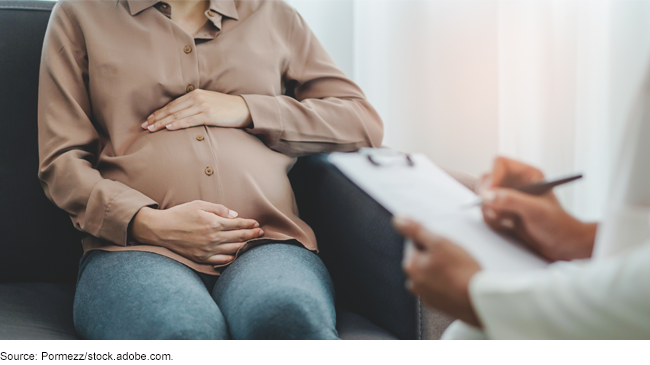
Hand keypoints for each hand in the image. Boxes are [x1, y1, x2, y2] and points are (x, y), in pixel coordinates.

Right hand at [130, 201, 263, 264]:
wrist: (160, 229)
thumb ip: (219, 209)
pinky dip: (231, 259)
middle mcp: (213, 238)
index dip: (249, 224)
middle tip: (261, 233)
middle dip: (252, 235)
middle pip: (239, 237)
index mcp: (213, 223)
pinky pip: (221, 261)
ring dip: (245, 246)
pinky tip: (237, 256)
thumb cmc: (180, 214)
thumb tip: (234, 214)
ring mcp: (208, 250)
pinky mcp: (201, 258)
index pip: (238, 224)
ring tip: (253, 243)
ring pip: (233, 250)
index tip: (257, 224)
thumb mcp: (199, 205)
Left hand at [141, 89, 251, 131]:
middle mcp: (196, 98)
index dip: (159, 112)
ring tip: (152, 129)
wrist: (243, 108)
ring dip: (163, 123)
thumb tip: (181, 115)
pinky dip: (178, 124)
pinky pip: (189, 120)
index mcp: (195, 94)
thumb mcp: (208, 102)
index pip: (172, 104)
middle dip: (157, 118)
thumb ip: (195, 106)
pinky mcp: (208, 115)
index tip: (149, 119)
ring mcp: (202, 106)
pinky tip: (168, 128)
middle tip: (145, 126)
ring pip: (177, 115)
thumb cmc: (226, 108)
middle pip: (172, 110)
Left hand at [393, 216, 481, 327]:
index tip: (443, 244)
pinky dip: (447, 283)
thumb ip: (416, 230)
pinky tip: (459, 281)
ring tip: (457, 269)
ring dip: (441, 269)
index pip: (414, 244)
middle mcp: (414, 283)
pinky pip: (440, 287)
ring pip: (431, 274)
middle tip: (453, 256)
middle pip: (422, 259)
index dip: (431, 240)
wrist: (479, 301)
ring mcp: (426, 295)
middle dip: (435, 255)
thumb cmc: (461, 272)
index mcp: (411, 267)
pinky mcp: (439, 304)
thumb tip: (398, 220)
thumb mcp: (439, 242)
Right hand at [478, 157, 596, 260]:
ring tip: (508, 220)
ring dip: (491, 210)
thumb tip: (488, 195)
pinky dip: (493, 220)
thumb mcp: (536, 210)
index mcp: (527, 174)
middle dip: (488, 196)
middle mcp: (516, 183)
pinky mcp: (504, 211)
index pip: (500, 164)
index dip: (492, 177)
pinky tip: (508, 225)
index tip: (488, 193)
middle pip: (488, 179)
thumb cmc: (558, 225)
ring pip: (484, 197)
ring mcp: (508, 198)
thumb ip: (512, 200)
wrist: (562, 245)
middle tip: (495, 210)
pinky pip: (487, 211)